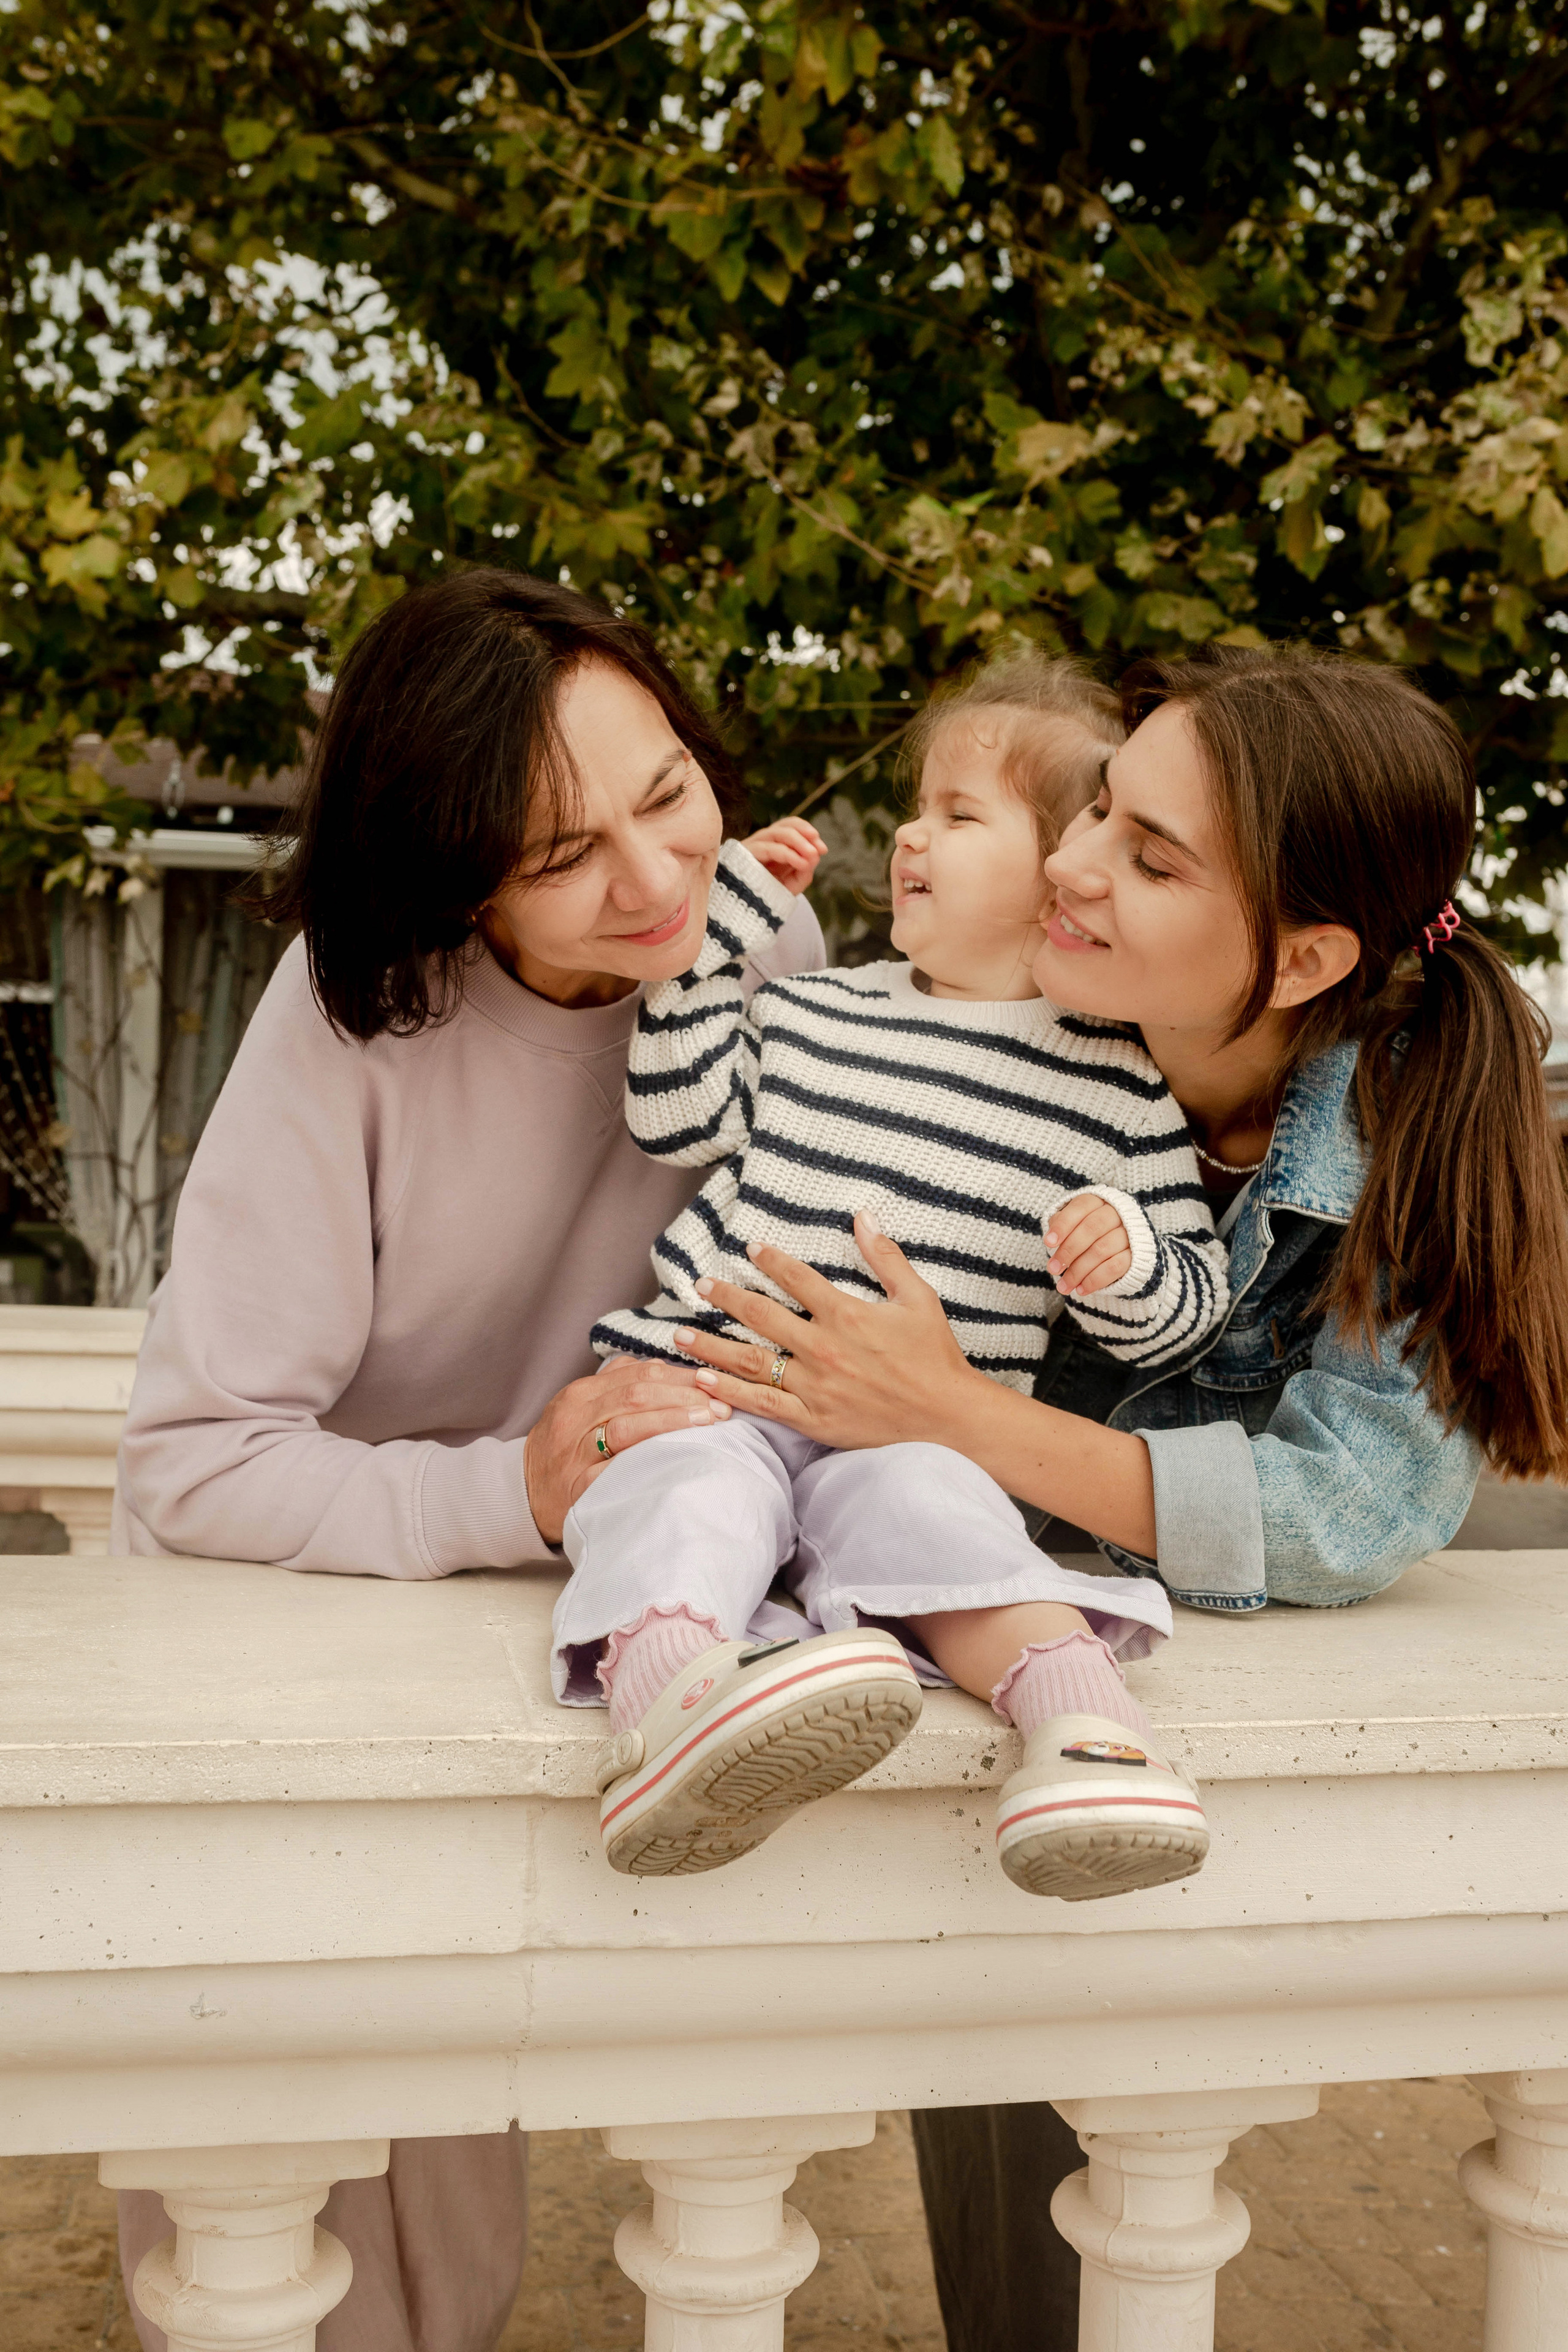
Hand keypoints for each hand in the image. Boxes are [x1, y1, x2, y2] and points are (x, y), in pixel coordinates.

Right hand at [522, 1357, 729, 1546]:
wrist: (521, 1494)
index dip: (681, 1376)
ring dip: (673, 1421)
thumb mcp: (579, 1407)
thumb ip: (616, 1382)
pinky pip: (617, 1472)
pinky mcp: (579, 1487)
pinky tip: (675, 1458)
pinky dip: (648, 1461)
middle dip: (685, 1397)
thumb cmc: (561, 1449)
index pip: (638, 1374)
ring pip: (627, 1427)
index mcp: (580, 1393)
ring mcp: (576, 1453)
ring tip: (708, 1422)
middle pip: (636, 1395)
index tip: (713, 1381)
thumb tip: (662, 1364)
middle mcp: (575, 1417)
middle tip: (721, 1405)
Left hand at [667, 1214, 988, 1449]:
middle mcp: (823, 1349)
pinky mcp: (814, 1420)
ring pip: (751, 1361)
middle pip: (761, 1316)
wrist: (948, 1419)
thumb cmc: (935, 1357)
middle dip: (725, 1297)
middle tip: (699, 1284)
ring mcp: (814, 1387)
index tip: (749, 1248)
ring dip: (711, 1345)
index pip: (796, 1278)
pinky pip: (763, 1405)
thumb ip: (886, 1257)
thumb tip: (863, 1216)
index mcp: (846, 1315)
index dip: (769, 1260)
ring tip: (679, 1334)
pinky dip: (730, 1392)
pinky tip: (704, 1380)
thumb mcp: (918, 1298)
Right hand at [739, 817, 826, 895]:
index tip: (823, 849)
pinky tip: (800, 863)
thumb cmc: (769, 896)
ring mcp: (754, 846)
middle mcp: (764, 842)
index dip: (808, 833)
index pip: (792, 828)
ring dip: (799, 841)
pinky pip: (769, 848)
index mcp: (775, 845)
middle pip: (786, 825)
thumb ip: (805, 870)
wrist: (747, 912)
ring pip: (778, 832)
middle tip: (820, 849)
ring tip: (812, 854)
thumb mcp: (793, 884)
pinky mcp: (746, 853)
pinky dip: (788, 854)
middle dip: (806, 834)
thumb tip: (815, 855)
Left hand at [1044, 1193, 1131, 1297]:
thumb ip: (1062, 1225)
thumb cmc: (1089, 1233)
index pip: (1081, 1208)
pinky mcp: (1137, 1255)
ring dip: (1078, 1271)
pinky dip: (1095, 1280)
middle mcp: (1117, 1213)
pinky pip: (1115, 1267)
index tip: (1048, 1243)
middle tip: (1052, 1269)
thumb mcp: (1074, 1224)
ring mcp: (1129, 1234)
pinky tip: (1081, 1289)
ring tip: (1063, 1286)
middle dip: (1068, 1251)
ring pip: (1101, 1250)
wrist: (1122, 1246)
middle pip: (1092, 1228)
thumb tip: (1051, 1239)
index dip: (1063, 1225)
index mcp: (1099, 1201)